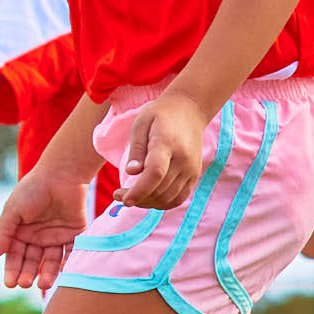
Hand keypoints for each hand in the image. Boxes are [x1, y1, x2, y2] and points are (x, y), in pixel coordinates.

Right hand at [0, 168, 85, 292]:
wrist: (61, 173)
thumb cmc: (33, 189)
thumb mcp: (13, 210)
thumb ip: (4, 232)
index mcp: (21, 231)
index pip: (15, 255)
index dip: (12, 270)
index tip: (10, 284)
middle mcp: (38, 237)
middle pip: (32, 261)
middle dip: (28, 274)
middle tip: (25, 284)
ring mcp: (56, 236)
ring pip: (51, 261)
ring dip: (47, 273)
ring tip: (43, 284)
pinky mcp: (75, 234)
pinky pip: (71, 253)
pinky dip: (67, 264)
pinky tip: (62, 272)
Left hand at [125, 93, 215, 208]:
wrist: (189, 109)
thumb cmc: (160, 115)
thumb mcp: (140, 124)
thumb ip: (136, 149)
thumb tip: (131, 172)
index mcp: (167, 143)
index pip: (155, 173)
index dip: (139, 190)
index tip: (123, 199)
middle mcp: (183, 159)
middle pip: (160, 189)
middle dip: (137, 198)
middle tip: (118, 195)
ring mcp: (191, 169)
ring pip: (169, 198)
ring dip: (148, 203)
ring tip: (130, 197)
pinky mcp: (195, 175)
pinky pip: (179, 198)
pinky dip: (162, 203)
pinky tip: (148, 198)